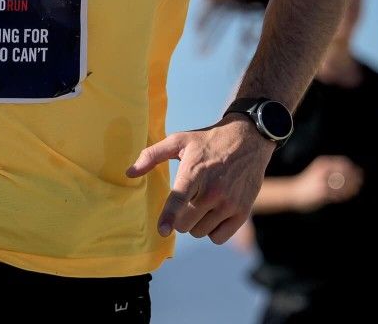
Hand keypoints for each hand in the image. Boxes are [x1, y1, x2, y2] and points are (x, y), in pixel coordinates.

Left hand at [127, 117, 273, 241]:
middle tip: (185, 204)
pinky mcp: (243, 212)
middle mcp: (214, 190)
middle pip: (186, 223)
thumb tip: (129, 173)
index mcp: (195, 171)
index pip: (179, 198)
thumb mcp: (179, 141)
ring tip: (200, 205)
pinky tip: (213, 215)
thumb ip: (152, 155)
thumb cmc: (208, 141)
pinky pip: (218, 238)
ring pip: (200, 232)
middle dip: (179, 219)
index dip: (169, 216)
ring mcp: (230, 203)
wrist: (248, 140)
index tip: (162, 230)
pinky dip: (212, 231)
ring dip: (195, 224)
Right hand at [294, 155, 362, 210]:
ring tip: (355, 190)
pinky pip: (338, 193)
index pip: (343, 162)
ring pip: (343, 183)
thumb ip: (331, 170)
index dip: (352, 167)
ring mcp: (324, 181)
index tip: (358, 171)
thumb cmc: (306, 182)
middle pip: (345, 173)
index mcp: (322, 162)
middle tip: (360, 182)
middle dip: (354, 178)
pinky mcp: (323, 192)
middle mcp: (324, 170)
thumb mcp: (318, 170)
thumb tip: (349, 172)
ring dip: (351, 187)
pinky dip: (344, 195)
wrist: (292, 191)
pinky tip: (347, 196)